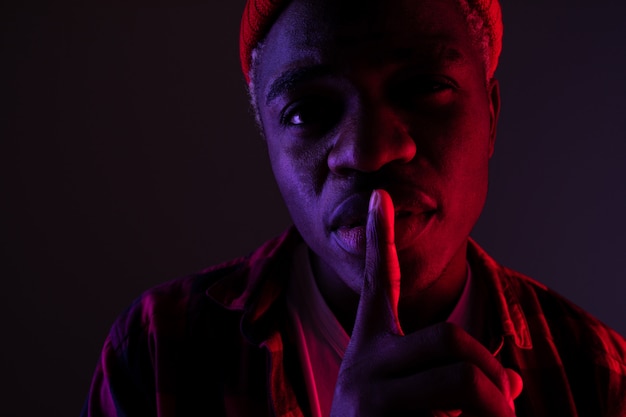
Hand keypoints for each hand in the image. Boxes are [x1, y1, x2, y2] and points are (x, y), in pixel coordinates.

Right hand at [329, 189, 521, 416]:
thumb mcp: (411, 403)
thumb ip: (452, 378)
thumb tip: (515, 386)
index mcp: (370, 349)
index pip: (375, 284)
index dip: (378, 238)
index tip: (382, 194)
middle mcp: (366, 365)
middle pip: (450, 339)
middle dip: (489, 370)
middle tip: (507, 401)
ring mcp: (371, 399)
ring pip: (462, 380)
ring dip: (496, 408)